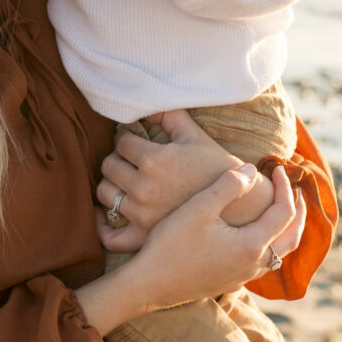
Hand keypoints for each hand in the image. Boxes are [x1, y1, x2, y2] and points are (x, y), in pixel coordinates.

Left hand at [97, 109, 242, 251]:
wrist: (239, 206)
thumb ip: (168, 114)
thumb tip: (145, 105)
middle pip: (109, 166)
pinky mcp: (143, 236)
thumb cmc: (216, 166)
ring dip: (111, 184)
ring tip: (125, 180)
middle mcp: (144, 188)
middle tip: (130, 159)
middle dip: (118, 159)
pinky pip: (109, 236)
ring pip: (105, 193)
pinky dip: (102, 225)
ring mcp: (141, 214)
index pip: (121, 142)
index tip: (135, 140)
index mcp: (154, 161)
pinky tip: (106, 214)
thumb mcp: (194, 135)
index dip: (128, 138)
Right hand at [132, 165, 302, 308]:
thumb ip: (229, 186)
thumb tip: (252, 170)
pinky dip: (270, 241)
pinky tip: (253, 232)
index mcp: (251, 245)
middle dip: (297, 211)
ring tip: (280, 209)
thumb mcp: (199, 208)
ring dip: (285, 228)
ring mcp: (243, 277)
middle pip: (292, 237)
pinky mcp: (231, 282)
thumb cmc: (171, 244)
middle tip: (296, 190)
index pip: (284, 212)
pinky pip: (263, 261)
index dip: (284, 186)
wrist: (149, 284)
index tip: (276, 167)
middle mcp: (254, 265)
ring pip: (279, 252)